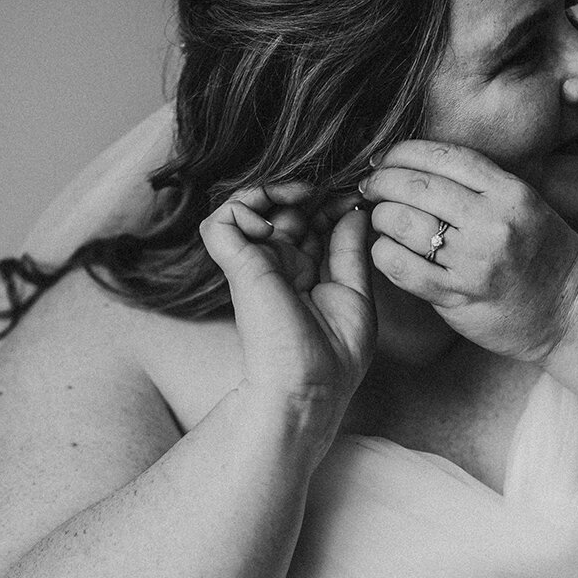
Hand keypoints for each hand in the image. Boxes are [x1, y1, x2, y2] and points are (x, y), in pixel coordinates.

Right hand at [200, 183, 376, 417]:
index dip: (329, 202)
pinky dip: (243, 208)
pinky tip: (270, 224)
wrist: (306, 388)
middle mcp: (279, 264)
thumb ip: (351, 250)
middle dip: (307, 190)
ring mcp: (255, 264)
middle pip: (283, 207)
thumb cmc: (332, 357)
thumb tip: (355, 212)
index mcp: (306, 272)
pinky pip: (222, 220)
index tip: (354, 196)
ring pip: (249, 205)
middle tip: (329, 190)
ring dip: (273, 189)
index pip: (311, 221)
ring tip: (299, 196)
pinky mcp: (236, 266)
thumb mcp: (355, 294)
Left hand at [359, 141, 577, 362]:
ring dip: (380, 218)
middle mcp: (493, 222)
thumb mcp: (524, 204)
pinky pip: (403, 268)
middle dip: (382, 182)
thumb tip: (415, 165)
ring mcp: (475, 262)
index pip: (443, 155)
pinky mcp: (459, 296)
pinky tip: (384, 250)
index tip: (385, 159)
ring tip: (379, 219)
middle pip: (417, 186)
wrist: (571, 311)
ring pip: (404, 223)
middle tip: (370, 188)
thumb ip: (478, 184)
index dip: (403, 152)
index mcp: (510, 192)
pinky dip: (383, 254)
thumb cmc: (543, 254)